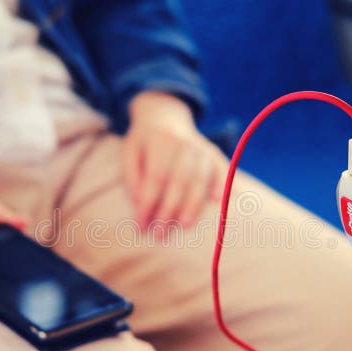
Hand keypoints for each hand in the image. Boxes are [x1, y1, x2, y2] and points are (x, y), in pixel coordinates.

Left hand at [123, 91, 225, 228]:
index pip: (155, 178)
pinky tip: (218, 202)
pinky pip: (220, 170)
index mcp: (160, 141)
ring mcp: (201, 147)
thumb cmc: (143, 142)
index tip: (141, 225)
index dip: (149, 203)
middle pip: (178, 181)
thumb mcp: (130, 152)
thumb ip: (132, 177)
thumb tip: (140, 204)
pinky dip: (221, 185)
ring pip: (199, 179)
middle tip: (160, 234)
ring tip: (184, 226)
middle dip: (169, 210)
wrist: (164, 117)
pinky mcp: (213, 153)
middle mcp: (183, 143)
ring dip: (192, 205)